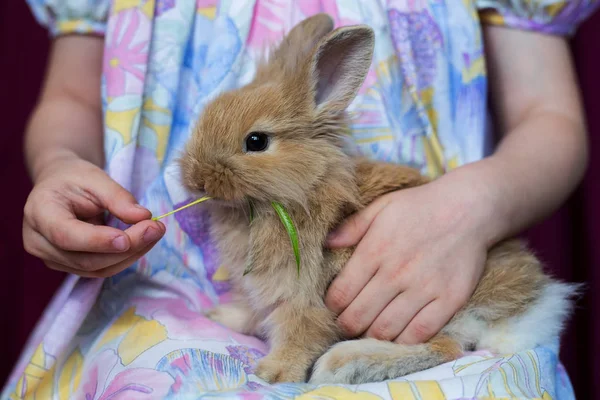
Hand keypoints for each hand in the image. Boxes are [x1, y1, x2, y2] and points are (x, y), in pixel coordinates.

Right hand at [23, 152, 164, 277]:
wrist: (59, 185)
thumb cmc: (74, 178)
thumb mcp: (96, 177)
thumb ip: (118, 197)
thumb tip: (143, 217)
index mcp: (40, 213)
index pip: (66, 236)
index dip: (98, 241)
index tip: (127, 238)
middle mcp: (39, 241)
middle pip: (85, 259)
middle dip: (127, 247)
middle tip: (156, 228)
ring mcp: (51, 258)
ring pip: (96, 269)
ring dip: (131, 255)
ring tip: (155, 232)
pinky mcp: (68, 265)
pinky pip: (100, 269)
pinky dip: (125, 257)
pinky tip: (143, 241)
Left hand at [325, 177, 492, 343]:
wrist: (468, 207)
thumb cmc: (420, 206)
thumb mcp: (381, 207)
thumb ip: (352, 227)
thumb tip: (326, 244)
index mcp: (374, 251)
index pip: (341, 294)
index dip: (332, 307)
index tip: (334, 308)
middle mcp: (396, 273)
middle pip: (358, 317)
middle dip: (347, 326)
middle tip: (348, 325)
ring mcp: (423, 289)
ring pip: (386, 330)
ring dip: (372, 337)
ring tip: (370, 332)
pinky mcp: (449, 300)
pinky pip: (420, 333)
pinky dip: (403, 341)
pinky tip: (397, 336)